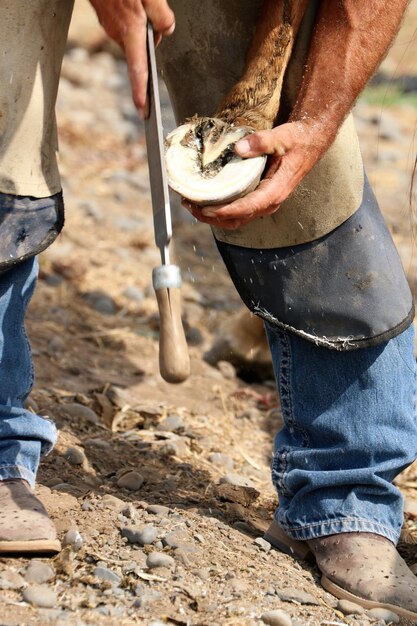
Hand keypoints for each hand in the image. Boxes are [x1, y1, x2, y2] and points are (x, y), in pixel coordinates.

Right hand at [89, 0, 174, 115]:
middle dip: (152, 40)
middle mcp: (117, 33)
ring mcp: (109, 25)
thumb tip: (167, 30)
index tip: (144, 111)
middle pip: (141, 49)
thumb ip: (162, 15)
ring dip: (143, 23)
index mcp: (131, 31)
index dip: (141, 93)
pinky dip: (133, 16)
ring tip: (141, 0)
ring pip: (134, 34)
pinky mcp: (105, 16)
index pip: (138, 70)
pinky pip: (125, 23)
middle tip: (155, 11)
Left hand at [183, 120, 331, 229]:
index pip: (245, 208)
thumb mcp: (282, 137)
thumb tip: (239, 148)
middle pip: (236, 220)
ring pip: (236, 219)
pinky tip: (206, 200)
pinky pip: (238, 211)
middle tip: (189, 206)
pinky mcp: (260, 198)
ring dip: (213, 216)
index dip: (223, 211)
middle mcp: (269, 203)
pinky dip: (221, 210)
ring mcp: (264, 203)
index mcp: (274, 192)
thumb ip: (262, 142)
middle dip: (211, 217)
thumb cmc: (298, 141)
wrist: (310, 142)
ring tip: (191, 205)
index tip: (205, 209)